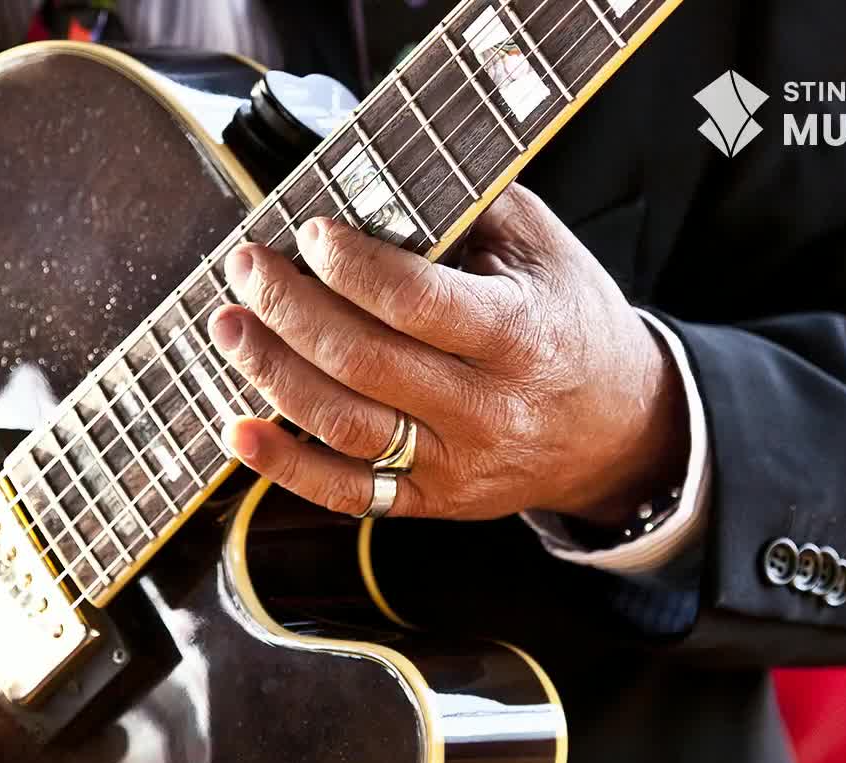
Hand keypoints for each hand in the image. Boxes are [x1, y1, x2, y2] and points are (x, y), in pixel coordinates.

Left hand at [208, 183, 686, 524]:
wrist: (617, 428)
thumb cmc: (566, 320)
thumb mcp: (542, 248)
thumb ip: (465, 210)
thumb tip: (369, 180)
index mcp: (517, 335)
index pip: (419, 302)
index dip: (353, 267)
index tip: (310, 232)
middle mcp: (485, 407)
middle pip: (364, 362)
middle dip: (290, 310)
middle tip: (247, 269)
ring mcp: (453, 463)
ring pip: (343, 425)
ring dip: (272, 373)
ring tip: (229, 327)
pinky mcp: (428, 500)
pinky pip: (345, 491)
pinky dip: (283, 466)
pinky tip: (238, 431)